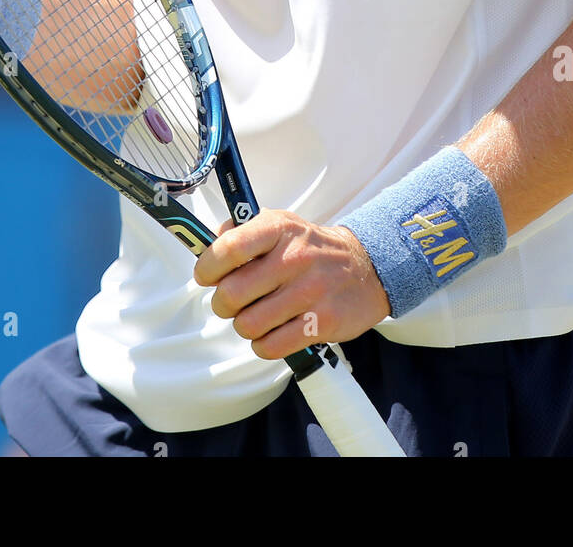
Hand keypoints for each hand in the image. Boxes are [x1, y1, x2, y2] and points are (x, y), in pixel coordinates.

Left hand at [193, 209, 390, 359]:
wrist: (366, 267)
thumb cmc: (312, 248)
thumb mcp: (280, 224)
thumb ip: (241, 231)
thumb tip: (209, 244)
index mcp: (279, 228)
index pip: (229, 248)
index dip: (207, 267)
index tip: (206, 276)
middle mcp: (294, 258)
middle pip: (231, 294)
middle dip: (223, 304)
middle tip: (233, 302)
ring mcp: (310, 291)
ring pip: (248, 325)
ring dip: (245, 325)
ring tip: (257, 316)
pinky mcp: (322, 322)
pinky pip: (270, 346)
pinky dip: (263, 344)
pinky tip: (273, 331)